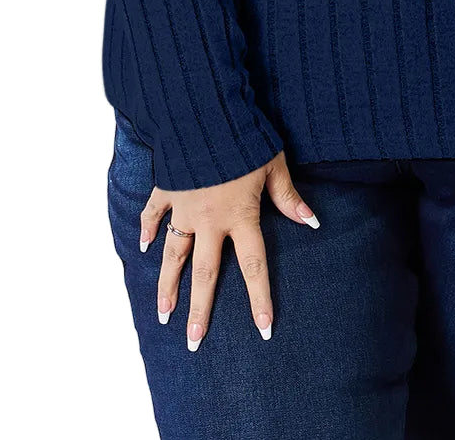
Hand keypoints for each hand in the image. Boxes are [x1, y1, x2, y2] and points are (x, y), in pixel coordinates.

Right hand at [139, 149, 317, 349]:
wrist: (204, 113)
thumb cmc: (244, 137)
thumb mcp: (274, 164)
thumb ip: (288, 196)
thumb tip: (313, 221)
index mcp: (240, 216)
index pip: (253, 266)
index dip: (260, 299)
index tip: (263, 331)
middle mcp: (210, 220)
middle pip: (205, 273)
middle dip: (199, 310)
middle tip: (193, 341)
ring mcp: (185, 208)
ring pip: (174, 255)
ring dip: (168, 285)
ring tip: (163, 315)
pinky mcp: (167, 190)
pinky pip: (154, 215)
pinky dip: (147, 229)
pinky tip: (141, 247)